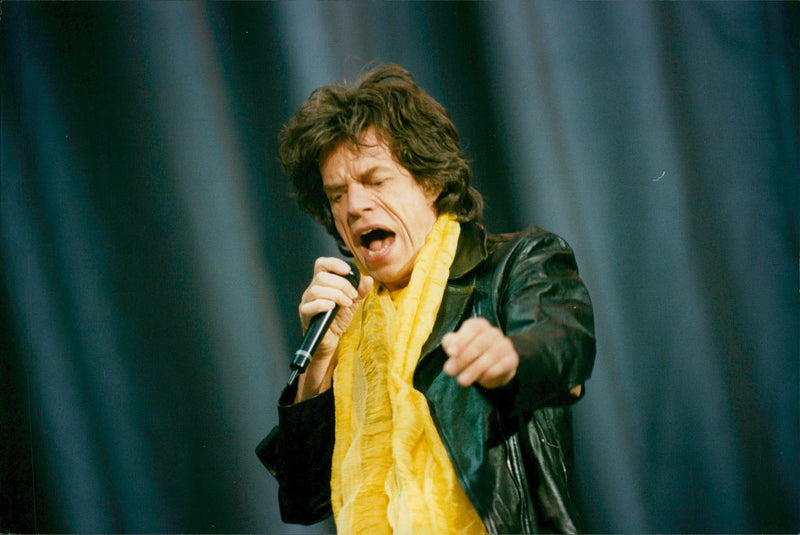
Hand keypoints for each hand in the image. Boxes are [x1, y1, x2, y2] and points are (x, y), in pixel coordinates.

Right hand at [295, 257, 372, 400]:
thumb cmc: (338, 320)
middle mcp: (312, 290)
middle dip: (341, 284)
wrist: (332, 341)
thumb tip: (368, 279)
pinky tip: (333, 308)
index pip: (322, 264)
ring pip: (316, 289)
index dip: (334, 263)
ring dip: (335, 295)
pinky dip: (323, 304)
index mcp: (323, 284)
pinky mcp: (305, 315)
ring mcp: (307, 302)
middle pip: (321, 276)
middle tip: (351, 296)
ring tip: (346, 304)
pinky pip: (309, 305)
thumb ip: (360, 291)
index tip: (348, 271)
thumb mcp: (353, 303)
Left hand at [441, 318, 518, 388]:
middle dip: (464, 358)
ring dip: (475, 368)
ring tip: (462, 380)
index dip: (461, 339)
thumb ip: (450, 344)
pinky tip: (480, 379)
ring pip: (492, 354)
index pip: (472, 328)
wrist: (492, 369)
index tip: (451, 353)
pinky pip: (503, 365)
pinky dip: (491, 372)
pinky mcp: (512, 359)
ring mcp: (505, 345)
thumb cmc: (470, 354)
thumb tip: (450, 349)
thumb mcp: (456, 347)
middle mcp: (494, 332)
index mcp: (479, 325)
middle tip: (450, 371)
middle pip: (481, 342)